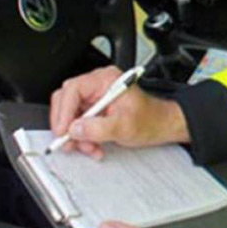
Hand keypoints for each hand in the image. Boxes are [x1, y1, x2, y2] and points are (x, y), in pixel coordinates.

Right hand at [49, 66, 188, 158]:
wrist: (162, 125)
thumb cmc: (151, 119)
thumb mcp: (125, 126)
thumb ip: (98, 128)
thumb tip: (74, 129)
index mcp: (106, 79)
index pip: (74, 90)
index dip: (64, 111)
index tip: (63, 130)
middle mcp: (99, 85)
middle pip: (67, 101)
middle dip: (68, 125)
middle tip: (70, 143)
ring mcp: (96, 96)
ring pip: (71, 114)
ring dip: (76, 135)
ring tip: (89, 148)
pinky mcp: (95, 109)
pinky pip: (79, 122)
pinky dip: (82, 137)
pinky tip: (93, 146)